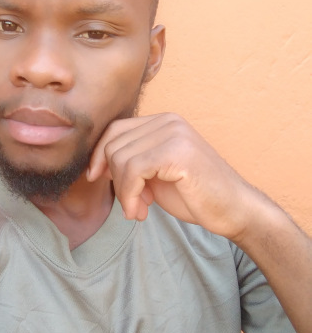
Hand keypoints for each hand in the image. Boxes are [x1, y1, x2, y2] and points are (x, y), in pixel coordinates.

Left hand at [87, 113, 261, 241]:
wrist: (234, 211)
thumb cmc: (196, 195)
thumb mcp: (156, 173)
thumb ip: (132, 163)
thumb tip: (98, 166)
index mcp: (164, 121)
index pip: (116, 129)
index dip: (100, 154)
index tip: (96, 178)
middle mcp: (168, 121)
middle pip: (114, 144)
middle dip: (114, 179)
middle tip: (132, 204)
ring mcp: (174, 133)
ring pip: (121, 158)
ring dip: (123, 192)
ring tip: (139, 209)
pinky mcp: (178, 151)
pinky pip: (133, 170)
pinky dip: (130, 195)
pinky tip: (142, 211)